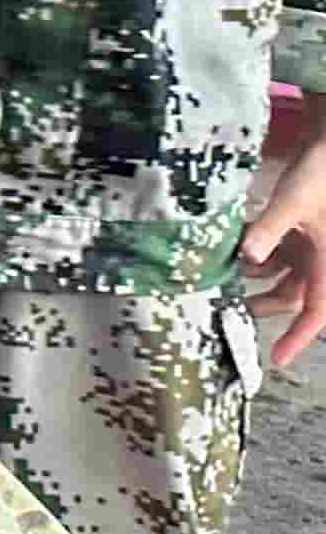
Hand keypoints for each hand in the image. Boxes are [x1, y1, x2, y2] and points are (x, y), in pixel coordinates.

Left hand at [242, 131, 325, 371]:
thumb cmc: (318, 174)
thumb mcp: (291, 204)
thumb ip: (268, 231)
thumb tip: (247, 260)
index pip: (316, 311)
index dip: (298, 337)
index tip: (278, 358)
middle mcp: (321, 259)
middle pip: (291, 296)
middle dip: (262, 304)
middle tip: (227, 308)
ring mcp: (309, 245)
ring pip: (280, 275)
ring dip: (253, 278)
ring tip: (219, 278)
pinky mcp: (298, 230)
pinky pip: (275, 252)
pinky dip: (255, 253)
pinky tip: (230, 248)